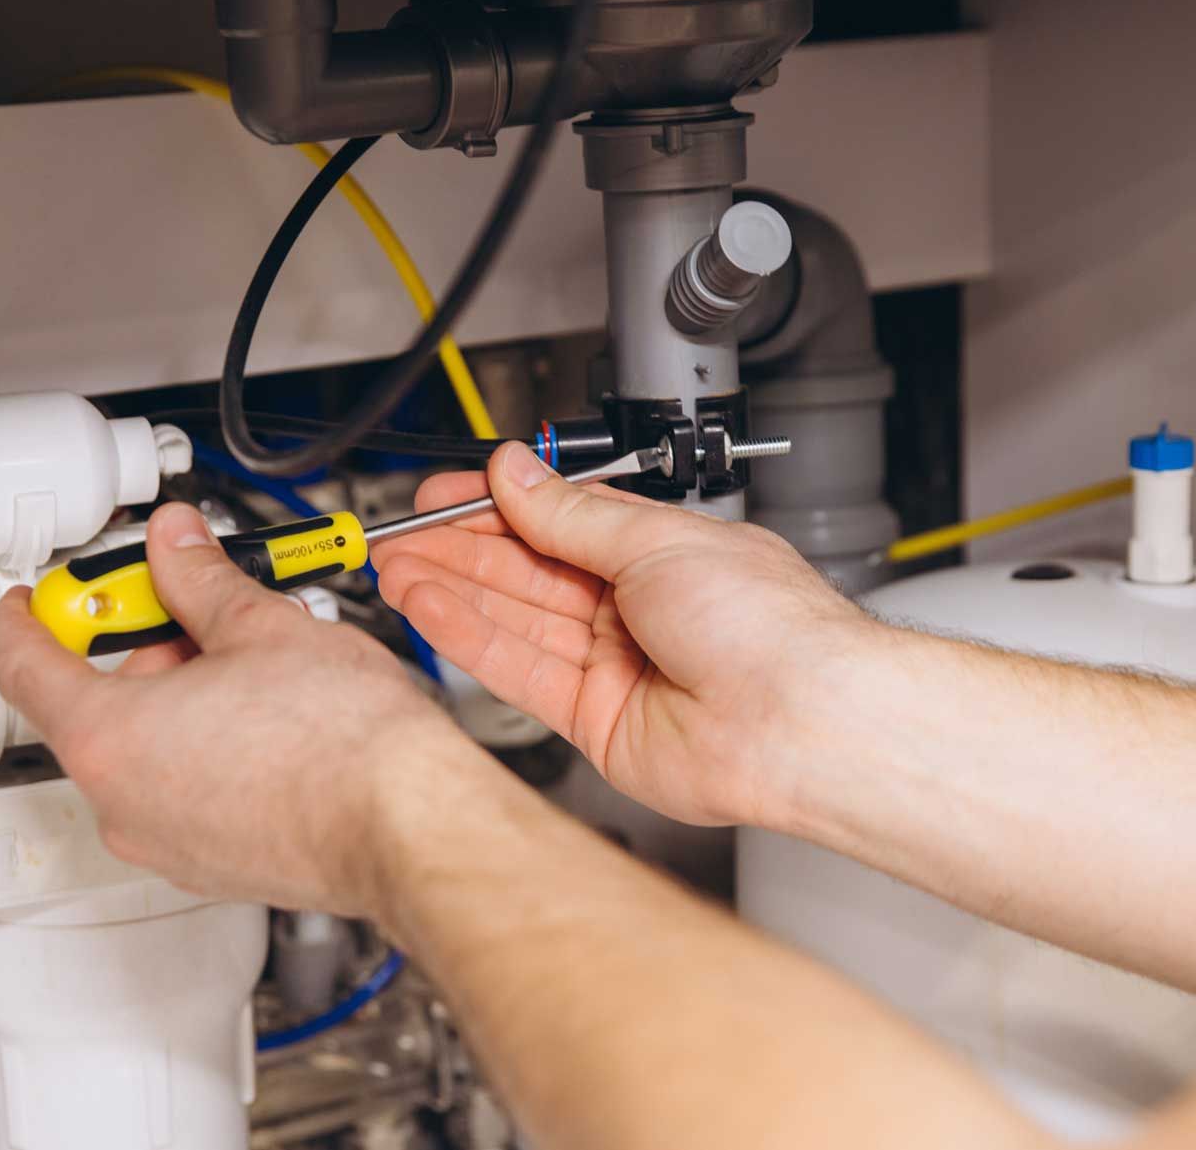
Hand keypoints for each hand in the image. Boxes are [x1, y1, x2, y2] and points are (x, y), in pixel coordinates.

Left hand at [0, 501, 485, 915]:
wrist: (407, 823)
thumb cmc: (342, 743)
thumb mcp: (259, 624)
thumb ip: (199, 577)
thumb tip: (178, 545)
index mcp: (109, 737)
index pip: (25, 665)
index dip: (28, 615)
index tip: (35, 598)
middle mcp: (121, 803)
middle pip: (94, 705)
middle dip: (139, 646)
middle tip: (189, 604)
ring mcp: (164, 844)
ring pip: (142, 752)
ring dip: (176, 697)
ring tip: (251, 659)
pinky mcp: (212, 865)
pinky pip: (182, 794)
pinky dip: (203, 748)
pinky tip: (265, 716)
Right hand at [370, 441, 872, 828]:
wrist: (801, 718)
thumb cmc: (769, 627)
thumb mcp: (657, 538)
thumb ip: (571, 515)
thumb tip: (518, 474)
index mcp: (661, 553)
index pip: (558, 522)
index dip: (496, 507)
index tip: (443, 496)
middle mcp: (635, 609)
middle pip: (526, 572)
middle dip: (459, 550)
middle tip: (398, 533)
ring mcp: (613, 666)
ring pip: (514, 620)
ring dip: (452, 591)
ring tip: (394, 566)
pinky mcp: (593, 722)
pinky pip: (518, 671)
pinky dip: (470, 638)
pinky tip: (430, 608)